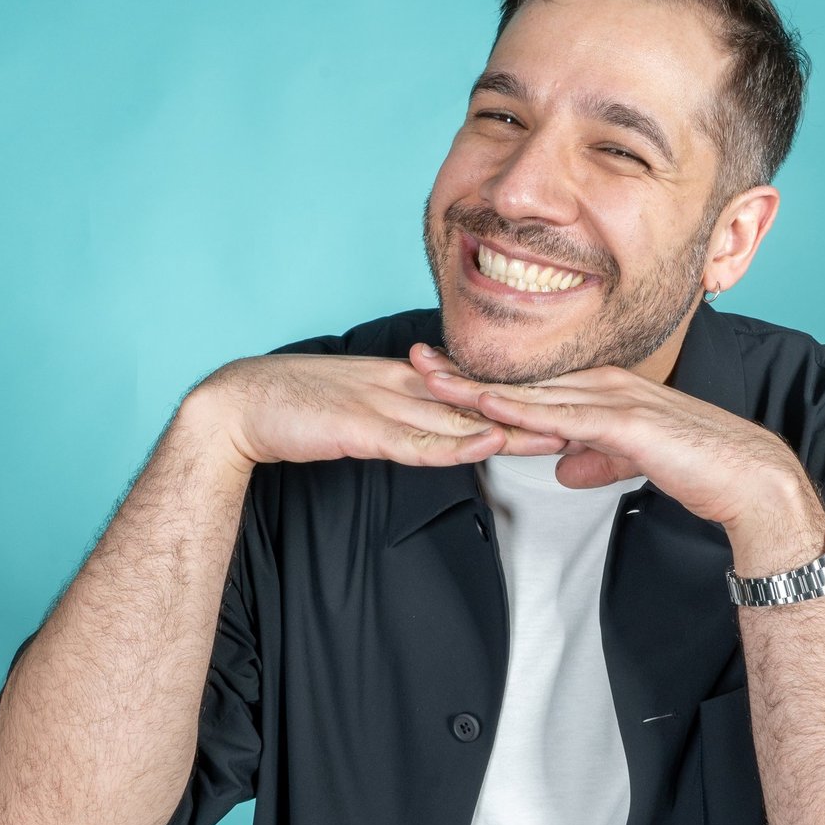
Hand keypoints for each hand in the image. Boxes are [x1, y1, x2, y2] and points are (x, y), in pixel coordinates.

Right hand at [189, 348, 572, 470]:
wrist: (239, 405)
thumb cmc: (296, 410)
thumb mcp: (361, 412)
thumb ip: (400, 420)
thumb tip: (439, 431)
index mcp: (404, 380)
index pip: (474, 389)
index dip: (521, 397)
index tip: (566, 405)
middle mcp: (401, 386)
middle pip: (479, 400)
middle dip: (533, 410)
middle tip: (585, 417)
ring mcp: (382, 405)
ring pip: (457, 419)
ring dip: (509, 426)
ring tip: (558, 432)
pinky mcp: (360, 429)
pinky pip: (414, 440)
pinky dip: (453, 444)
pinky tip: (485, 442)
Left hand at [408, 345, 817, 531]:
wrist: (747, 476)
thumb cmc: (700, 466)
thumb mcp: (634, 463)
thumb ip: (597, 459)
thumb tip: (564, 469)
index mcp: (605, 391)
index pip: (533, 385)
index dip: (485, 379)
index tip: (442, 376)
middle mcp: (605, 385)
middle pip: (522, 379)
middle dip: (466, 372)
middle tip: (416, 361)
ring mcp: (614, 399)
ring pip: (533, 393)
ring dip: (480, 386)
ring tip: (432, 379)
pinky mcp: (625, 423)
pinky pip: (562, 415)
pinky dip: (521, 409)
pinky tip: (487, 405)